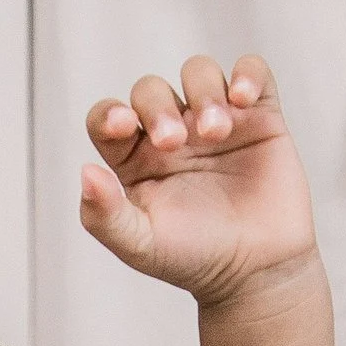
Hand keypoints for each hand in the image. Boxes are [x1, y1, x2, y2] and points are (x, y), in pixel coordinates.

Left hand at [77, 53, 316, 304]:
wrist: (258, 273)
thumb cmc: (195, 260)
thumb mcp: (141, 247)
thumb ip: (104, 216)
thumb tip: (86, 174)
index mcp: (134, 159)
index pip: (107, 119)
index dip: (108, 115)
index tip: (123, 126)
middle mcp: (171, 133)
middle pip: (151, 91)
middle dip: (158, 108)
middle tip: (174, 142)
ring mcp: (214, 121)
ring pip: (198, 73)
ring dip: (203, 92)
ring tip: (215, 132)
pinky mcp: (260, 117)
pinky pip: (251, 72)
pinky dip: (247, 74)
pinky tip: (243, 99)